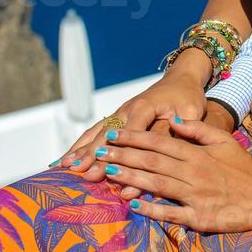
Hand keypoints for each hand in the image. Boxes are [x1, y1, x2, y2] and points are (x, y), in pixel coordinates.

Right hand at [56, 72, 223, 200]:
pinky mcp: (117, 117)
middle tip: (77, 173)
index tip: (99, 170)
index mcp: (145, 108)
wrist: (181, 79)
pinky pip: (95, 130)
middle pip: (105, 134)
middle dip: (90, 154)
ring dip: (79, 149)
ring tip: (62, 166)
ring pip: (95, 131)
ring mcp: (119, 112)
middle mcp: (127, 109)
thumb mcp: (189, 113)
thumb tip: (162, 156)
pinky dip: (80, 144)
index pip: (126, 134)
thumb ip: (174, 133)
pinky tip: (66, 158)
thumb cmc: (188, 98)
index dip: (112, 153)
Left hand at [102, 108, 251, 233]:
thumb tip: (172, 118)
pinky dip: (152, 209)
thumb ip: (197, 130)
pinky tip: (134, 205)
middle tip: (100, 152)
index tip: (113, 134)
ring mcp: (195, 195)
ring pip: (157, 185)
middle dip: (123, 156)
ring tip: (108, 174)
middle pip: (152, 162)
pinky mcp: (199, 217)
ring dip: (130, 179)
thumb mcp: (223, 140)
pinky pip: (171, 213)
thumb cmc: (242, 166)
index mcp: (197, 153)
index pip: (159, 142)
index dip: (134, 138)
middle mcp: (193, 172)